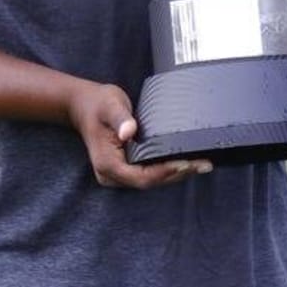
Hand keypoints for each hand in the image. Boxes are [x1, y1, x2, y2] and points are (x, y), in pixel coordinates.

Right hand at [67, 83, 211, 188]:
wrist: (83, 105)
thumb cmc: (98, 103)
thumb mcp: (110, 105)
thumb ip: (120, 119)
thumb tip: (129, 131)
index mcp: (107, 163)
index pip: (141, 177)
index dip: (165, 173)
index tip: (186, 164)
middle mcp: (111, 174)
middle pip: (149, 182)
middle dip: (176, 175)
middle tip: (203, 165)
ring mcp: (117, 174)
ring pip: (150, 181)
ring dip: (175, 174)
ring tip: (200, 165)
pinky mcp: (124, 168)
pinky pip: (147, 174)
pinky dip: (166, 170)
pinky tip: (184, 162)